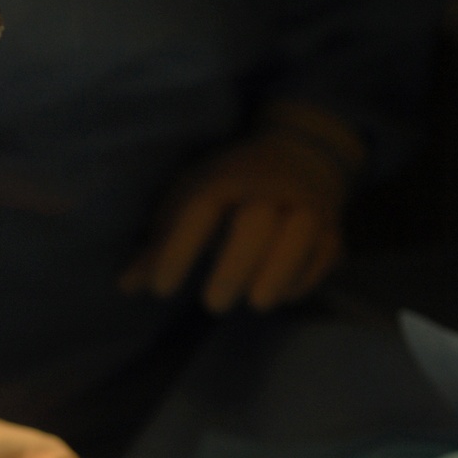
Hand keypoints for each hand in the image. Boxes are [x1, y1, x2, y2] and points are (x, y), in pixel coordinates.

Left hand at [122, 107, 359, 312]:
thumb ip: (160, 244)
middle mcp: (268, 190)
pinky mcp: (331, 232)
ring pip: (302, 234)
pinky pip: (324, 254)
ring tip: (256, 303)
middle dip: (235, 264)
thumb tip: (126, 285)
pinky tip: (282, 295)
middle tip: (212, 305)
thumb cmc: (231, 185)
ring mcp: (305, 209)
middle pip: (257, 222)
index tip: (162, 290)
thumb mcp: (189, 198)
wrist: (302, 152)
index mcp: (224, 178)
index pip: (199, 212)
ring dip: (280, 270)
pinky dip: (305, 277)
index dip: (179, 251)